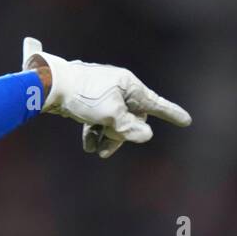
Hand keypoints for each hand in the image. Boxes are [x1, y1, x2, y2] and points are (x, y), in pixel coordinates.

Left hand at [22, 37, 190, 158]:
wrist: (49, 86)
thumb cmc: (82, 97)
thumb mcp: (110, 116)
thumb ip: (129, 128)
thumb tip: (146, 136)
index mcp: (128, 84)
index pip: (155, 103)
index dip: (171, 114)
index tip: (187, 121)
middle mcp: (118, 86)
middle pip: (131, 117)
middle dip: (121, 136)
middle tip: (106, 150)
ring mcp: (102, 92)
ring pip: (113, 120)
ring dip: (106, 137)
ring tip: (94, 150)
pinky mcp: (88, 99)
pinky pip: (98, 118)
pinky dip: (94, 131)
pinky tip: (88, 145)